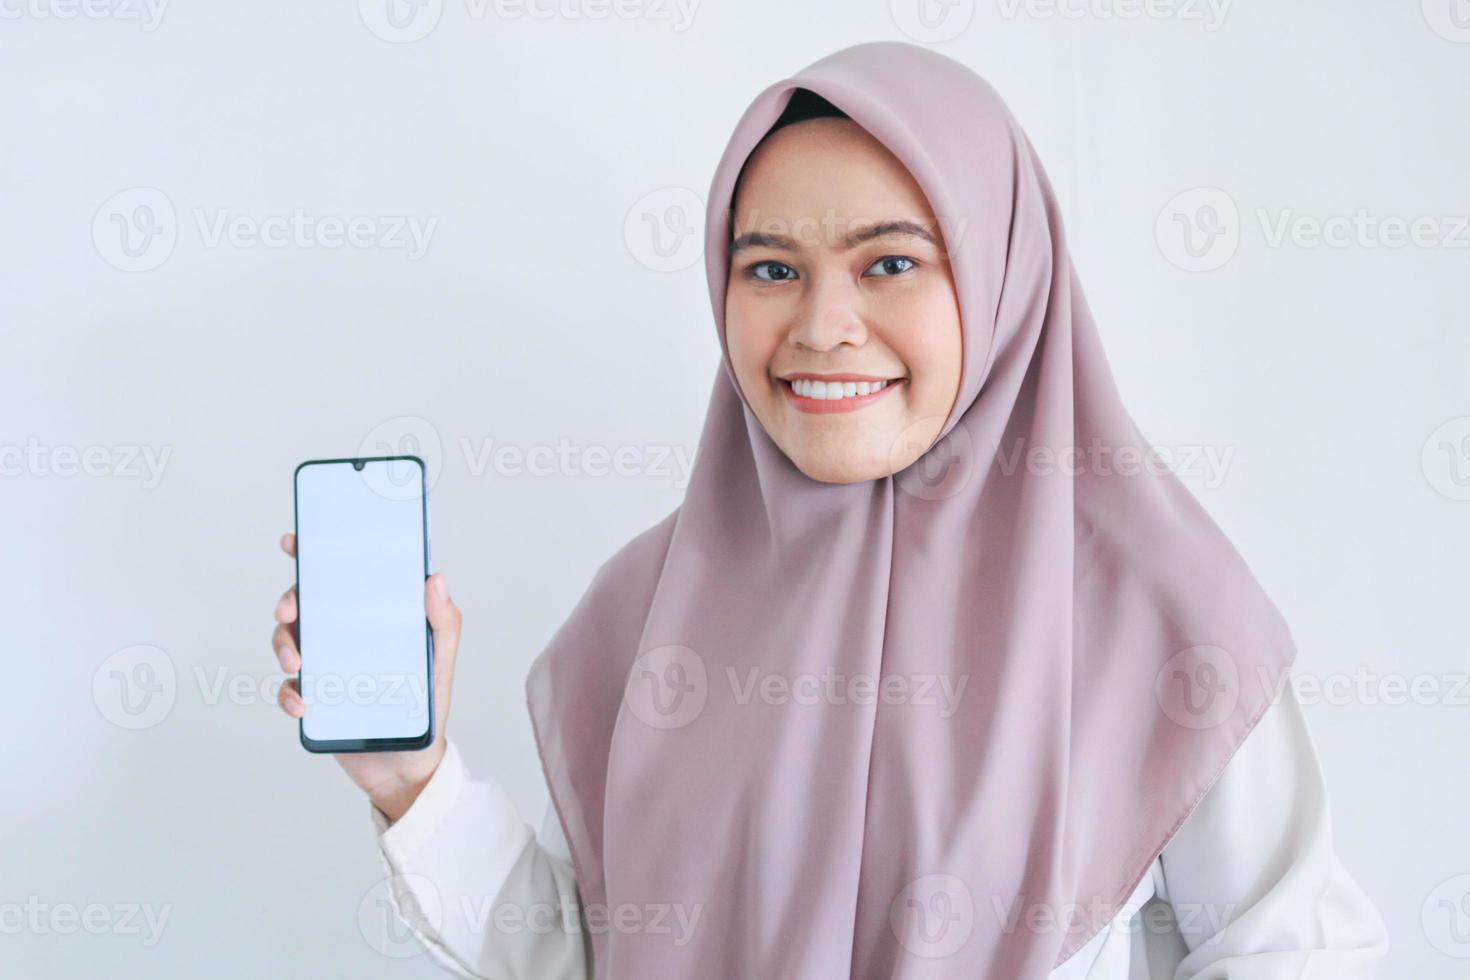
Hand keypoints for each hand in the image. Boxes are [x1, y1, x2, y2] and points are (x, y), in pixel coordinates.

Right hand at [272, 532, 460, 822]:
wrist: (411, 764)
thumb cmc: (428, 704)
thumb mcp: (441, 659)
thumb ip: (443, 622)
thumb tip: (434, 577)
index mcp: (372, 619)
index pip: (342, 580)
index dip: (316, 557)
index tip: (297, 542)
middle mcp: (344, 637)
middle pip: (306, 607)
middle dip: (289, 602)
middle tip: (288, 612)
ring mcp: (326, 667)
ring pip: (289, 643)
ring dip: (284, 647)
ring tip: (297, 664)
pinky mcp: (315, 700)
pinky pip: (289, 690)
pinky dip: (289, 694)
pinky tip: (303, 703)